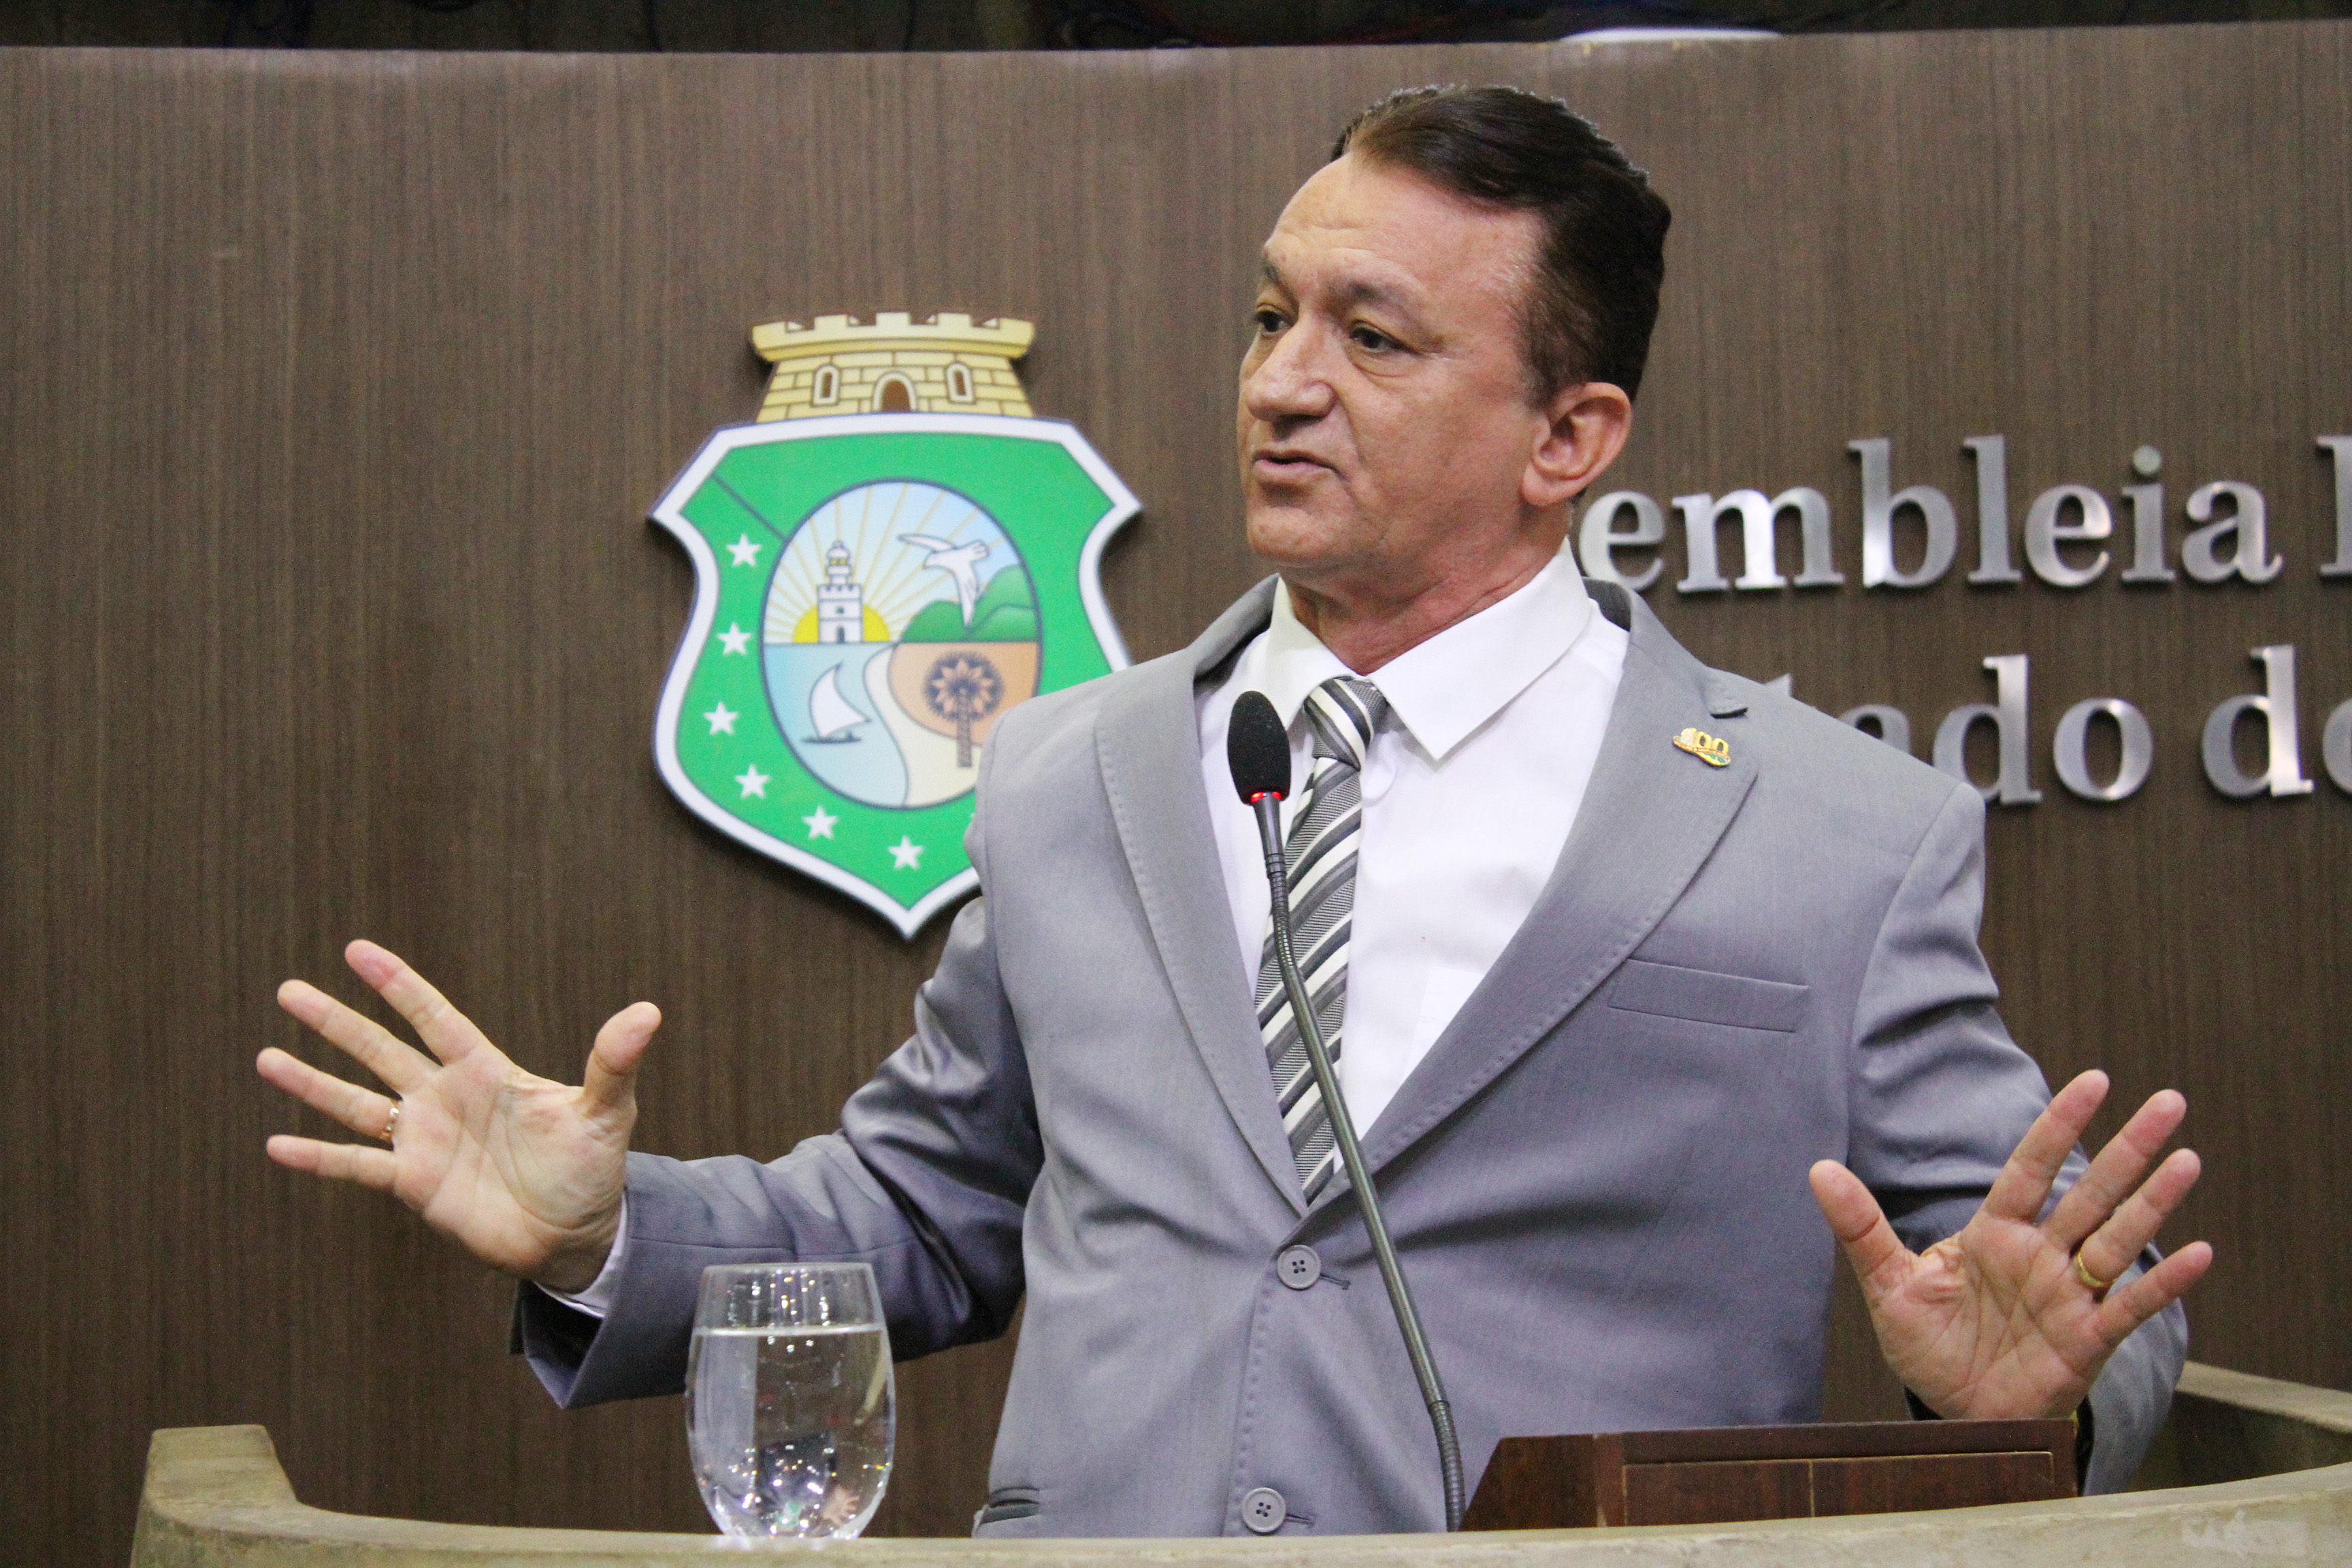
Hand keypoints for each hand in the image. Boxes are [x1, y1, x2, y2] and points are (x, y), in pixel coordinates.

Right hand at [257, 939, 659, 1292]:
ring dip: (312, 1082)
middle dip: (335, 1022)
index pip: (433, 1016)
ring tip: (264, 1055)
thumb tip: (649, 1012)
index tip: (356, 950)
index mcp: (484, 1070)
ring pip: (356, 1103)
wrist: (576, 1233)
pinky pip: (355, 1166)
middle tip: (287, 990)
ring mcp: (424, 1140)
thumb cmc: (592, 1167)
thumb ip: (613, 1062)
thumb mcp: (605, 1111)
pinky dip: (318, 1156)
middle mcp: (445, 1098)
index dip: (397, 984)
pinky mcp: (413, 1185)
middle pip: (379, 1050)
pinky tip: (275, 1143)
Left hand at [1809, 1070, 2212, 1420]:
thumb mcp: (1888, 1285)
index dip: (2060, 1125)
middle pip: (2090, 1192)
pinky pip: (2131, 1306)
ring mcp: (2069, 1295)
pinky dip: (2163, 1283)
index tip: (2094, 1081)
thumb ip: (1861, 1227)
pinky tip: (2199, 1253)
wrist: (1956, 1414)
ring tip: (2188, 1159)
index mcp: (1995, 1234)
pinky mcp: (2087, 1340)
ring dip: (2154, 1202)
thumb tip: (1818, 1169)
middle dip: (2128, 1148)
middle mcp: (2041, 1256)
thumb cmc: (1930, 1347)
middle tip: (2170, 1101)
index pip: (2032, 1167)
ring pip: (2117, 1239)